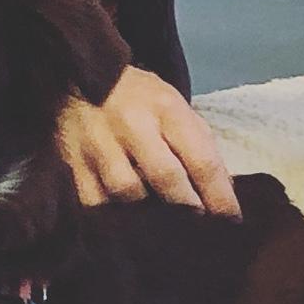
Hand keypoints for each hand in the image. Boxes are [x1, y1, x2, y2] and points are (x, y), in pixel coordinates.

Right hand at [57, 66, 240, 217]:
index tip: (231, 219)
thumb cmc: (139, 99)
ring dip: (147, 214)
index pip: (199, 157)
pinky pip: (95, 203)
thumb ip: (199, 147)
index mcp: (165, 108)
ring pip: (127, 193)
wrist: (79, 79)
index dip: (218, 195)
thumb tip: (224, 194)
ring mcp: (98, 143)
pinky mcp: (72, 163)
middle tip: (197, 224)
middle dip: (187, 207)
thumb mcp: (175, 107)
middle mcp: (131, 123)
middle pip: (165, 176)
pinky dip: (112, 215)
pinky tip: (124, 219)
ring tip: (159, 223)